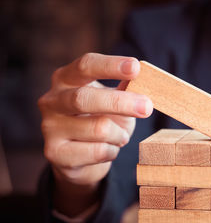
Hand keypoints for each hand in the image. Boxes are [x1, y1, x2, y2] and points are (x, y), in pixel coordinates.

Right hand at [38, 53, 152, 216]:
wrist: (81, 157)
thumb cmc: (101, 120)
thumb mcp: (115, 101)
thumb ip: (127, 89)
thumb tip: (146, 79)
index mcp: (66, 79)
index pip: (85, 66)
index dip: (111, 65)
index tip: (135, 67)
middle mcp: (52, 100)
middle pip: (84, 98)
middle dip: (120, 103)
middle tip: (147, 107)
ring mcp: (50, 128)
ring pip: (98, 129)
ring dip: (120, 134)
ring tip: (121, 136)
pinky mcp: (56, 153)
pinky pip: (98, 151)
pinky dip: (112, 150)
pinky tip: (109, 149)